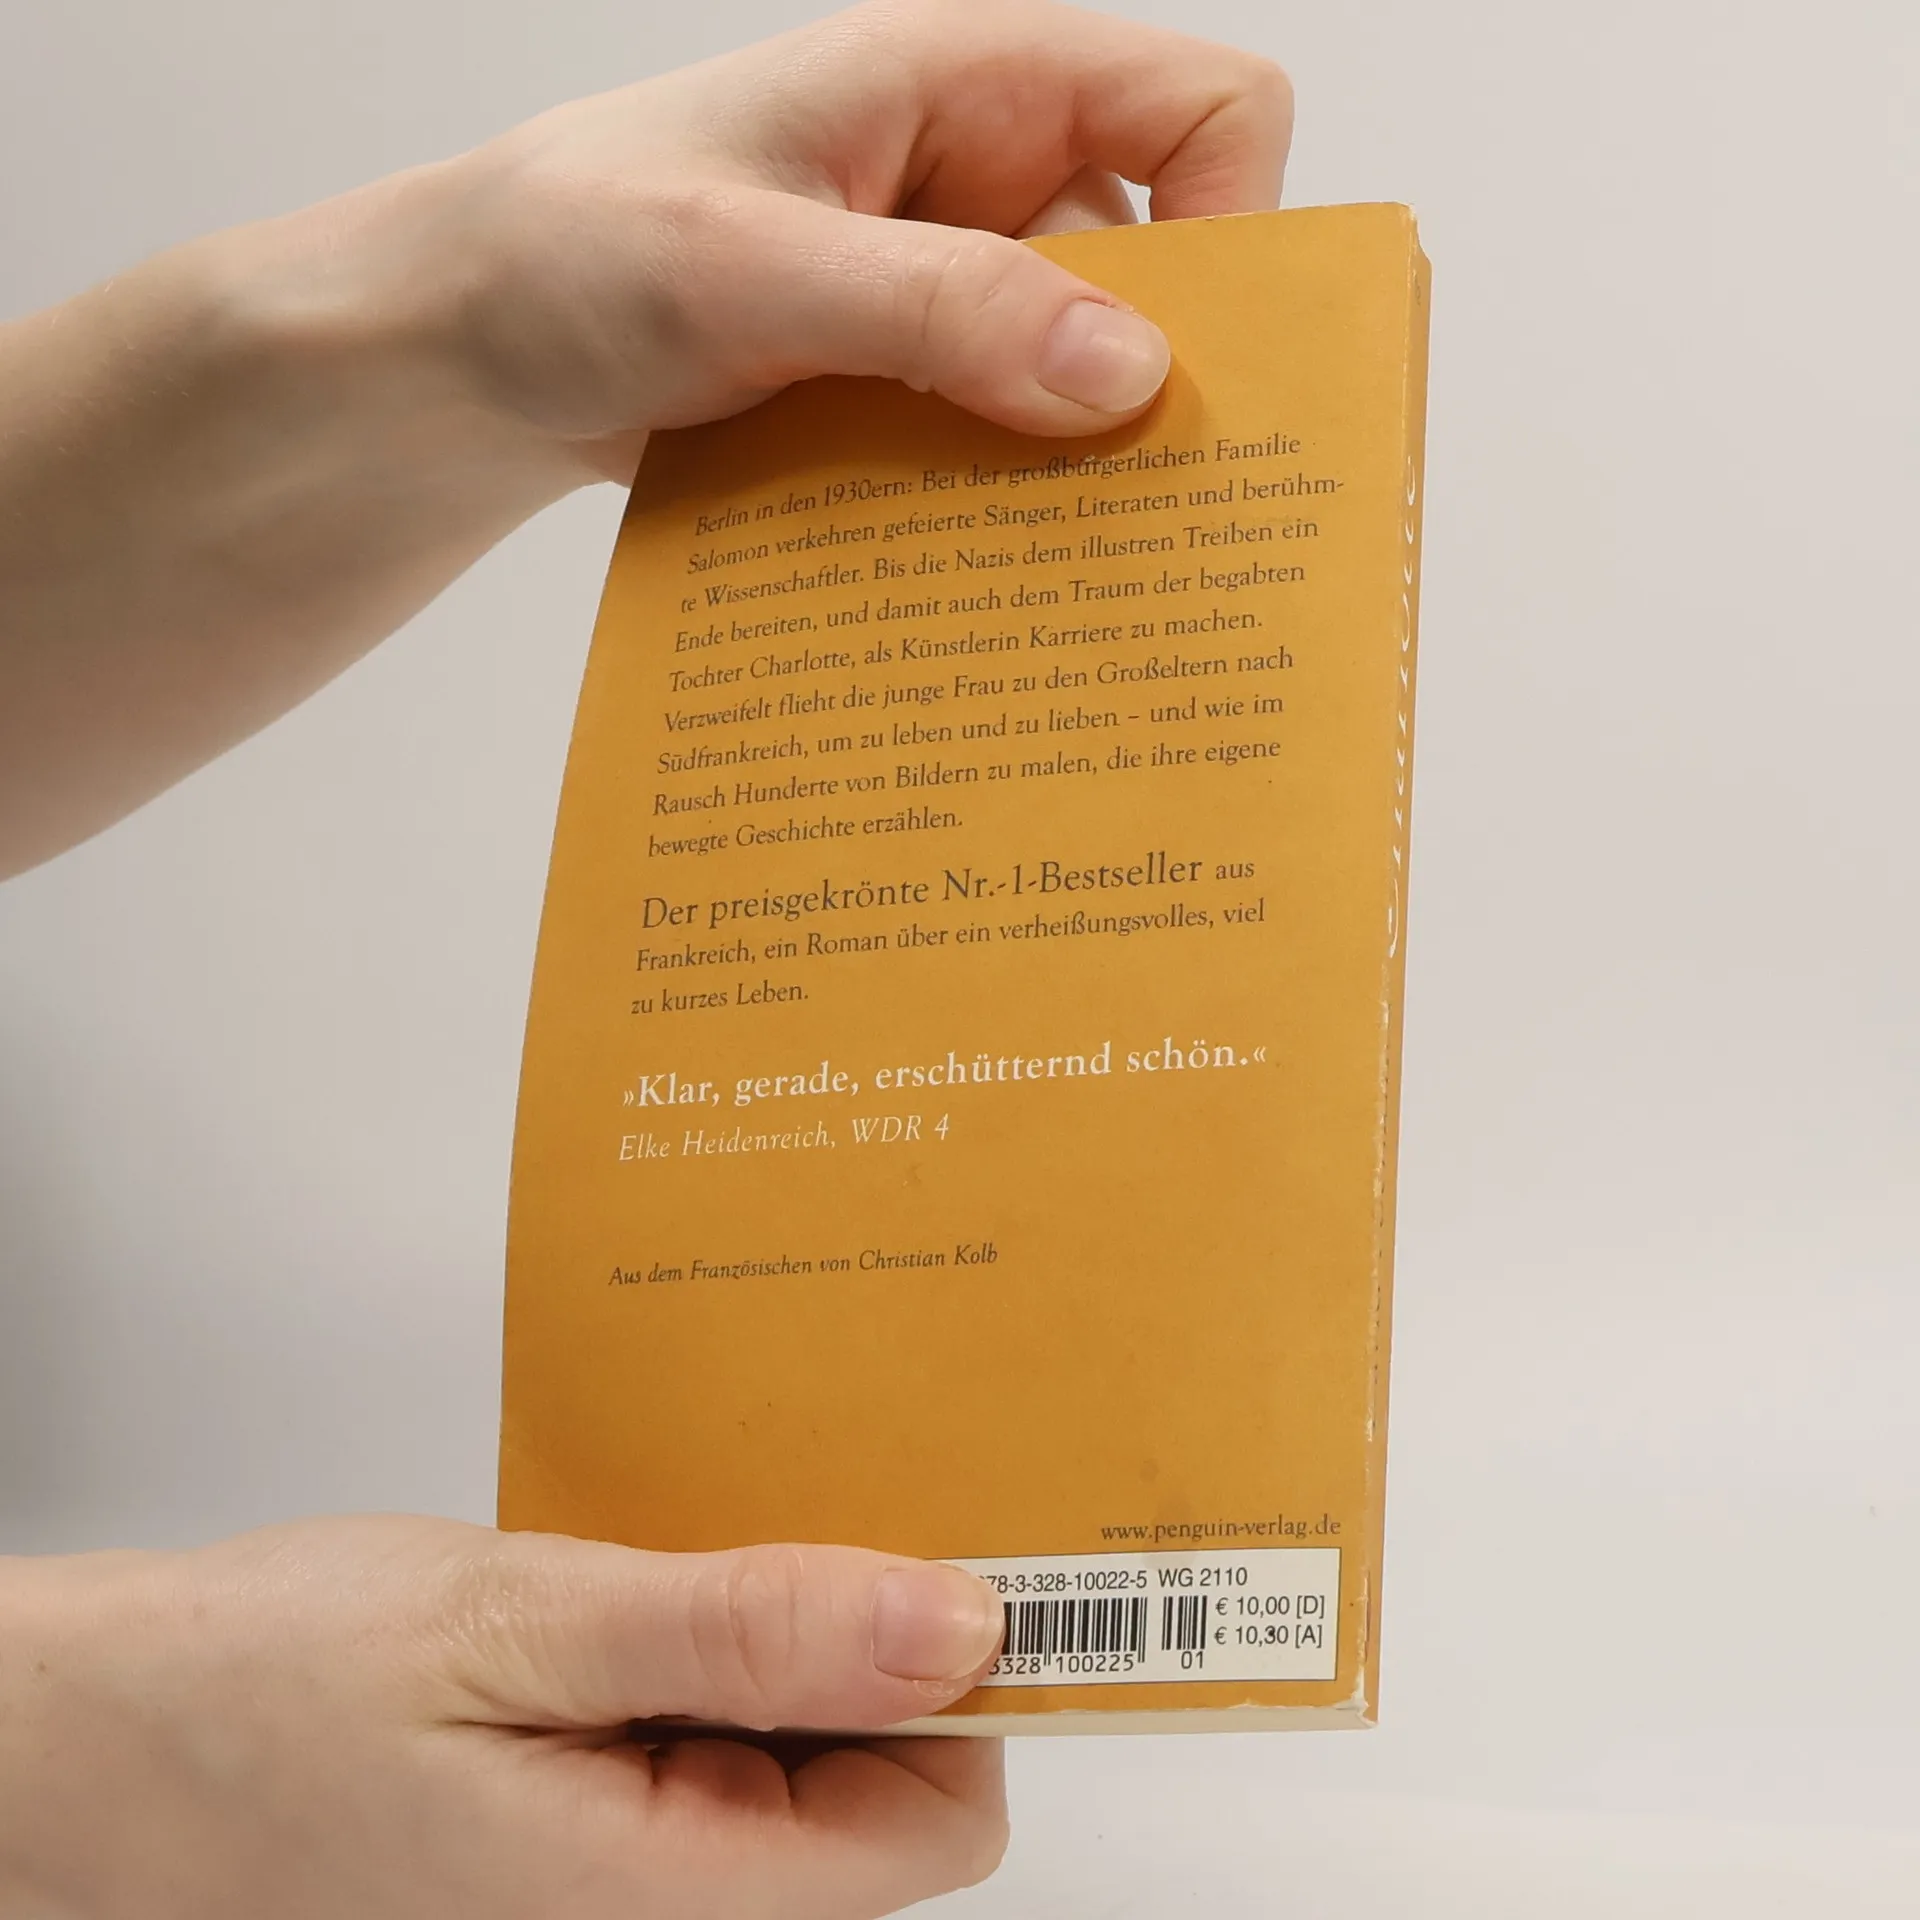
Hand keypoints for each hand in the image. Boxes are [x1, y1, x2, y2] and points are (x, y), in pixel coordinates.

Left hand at [0, 0, 1289, 874]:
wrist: (455, 358)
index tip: (1200, 371)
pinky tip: (975, 580)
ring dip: (1079, 474)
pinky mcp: (901, 397)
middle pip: (1167, 267)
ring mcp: (941, 303)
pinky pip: (1000, 449)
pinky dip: (1002, 511)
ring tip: (1062, 577)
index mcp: (966, 86)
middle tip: (1160, 519)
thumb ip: (936, 305)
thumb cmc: (563, 255)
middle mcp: (979, 185)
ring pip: (1083, 381)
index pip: (1200, 108)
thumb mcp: (744, 264)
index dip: (1242, 224)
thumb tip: (1130, 375)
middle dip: (1174, 386)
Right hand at [0, 1515, 1008, 1918]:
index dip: (965, 1689)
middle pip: (877, 1783)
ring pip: (797, 1750)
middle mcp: (661, 1913)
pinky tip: (663, 1569)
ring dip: (788, 1631)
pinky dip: (716, 1645)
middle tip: (819, 1492)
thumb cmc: (261, 1688)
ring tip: (720, 1521)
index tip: (953, 1546)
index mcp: (663, 1901)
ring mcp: (621, 1875)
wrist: (90, 1736)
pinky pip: (713, 1734)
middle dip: (873, 1642)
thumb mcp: (519, 1628)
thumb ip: (745, 1636)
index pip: (931, 1823)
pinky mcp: (586, 1824)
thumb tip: (953, 1626)